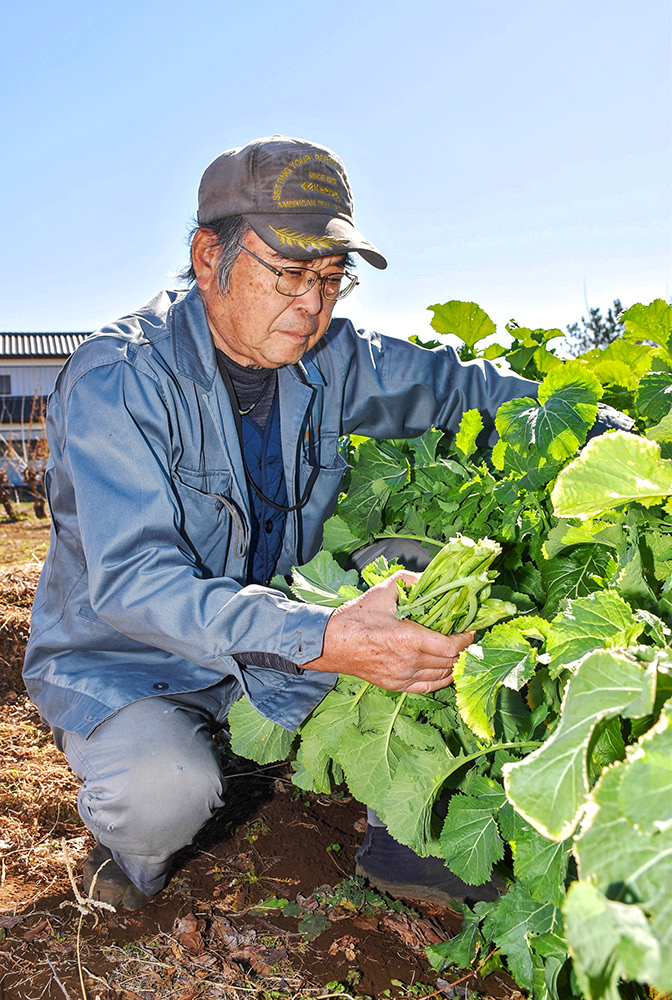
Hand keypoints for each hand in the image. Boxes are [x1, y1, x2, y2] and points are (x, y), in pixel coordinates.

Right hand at [302, 571, 473, 692]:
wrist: (331, 642)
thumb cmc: (356, 617)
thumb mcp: (383, 591)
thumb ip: (409, 580)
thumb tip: (429, 578)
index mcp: (408, 638)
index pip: (450, 646)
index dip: (466, 639)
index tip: (471, 630)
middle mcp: (408, 661)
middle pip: (449, 661)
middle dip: (463, 649)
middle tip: (466, 637)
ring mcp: (402, 676)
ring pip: (441, 675)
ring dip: (454, 663)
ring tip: (458, 651)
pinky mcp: (396, 685)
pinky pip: (428, 686)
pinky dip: (442, 679)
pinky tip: (447, 669)